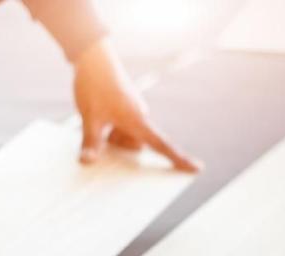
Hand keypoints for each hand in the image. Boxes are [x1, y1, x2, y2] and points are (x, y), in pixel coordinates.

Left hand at [72, 38, 201, 172]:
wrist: (93, 57)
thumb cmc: (94, 86)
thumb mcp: (90, 118)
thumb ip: (90, 142)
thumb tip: (87, 162)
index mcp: (137, 120)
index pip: (162, 145)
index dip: (179, 159)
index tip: (197, 169)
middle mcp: (139, 117)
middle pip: (135, 145)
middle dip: (118, 146)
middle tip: (100, 132)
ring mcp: (132, 112)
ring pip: (125, 137)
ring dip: (111, 136)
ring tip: (95, 120)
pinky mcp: (125, 107)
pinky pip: (119, 127)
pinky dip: (108, 128)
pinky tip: (96, 115)